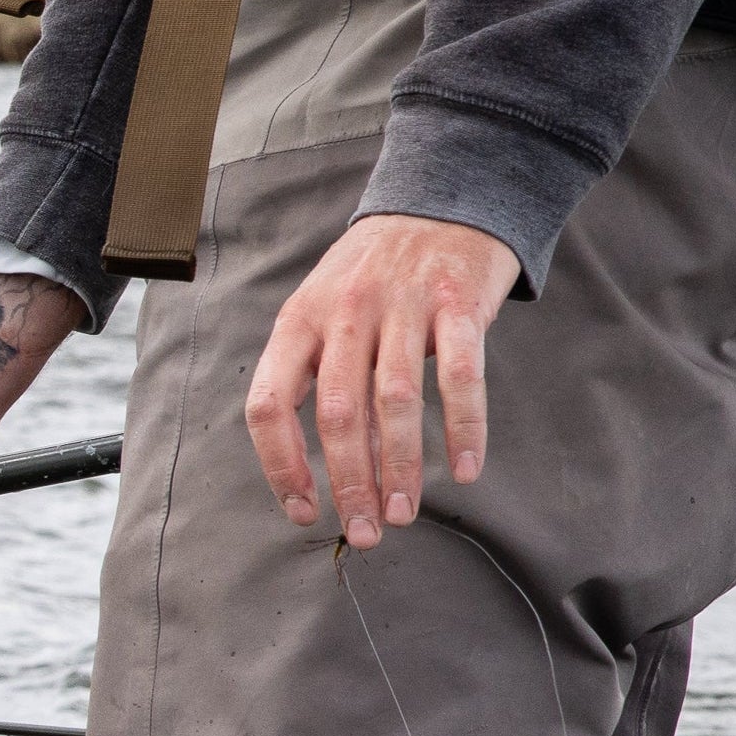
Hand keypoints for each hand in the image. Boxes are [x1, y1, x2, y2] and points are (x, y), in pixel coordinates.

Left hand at [245, 212, 519, 546]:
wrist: (441, 202)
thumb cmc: (373, 276)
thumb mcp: (325, 312)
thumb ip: (322, 379)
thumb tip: (335, 469)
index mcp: (298, 321)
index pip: (269, 403)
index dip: (280, 465)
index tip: (303, 511)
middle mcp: (344, 312)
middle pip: (337, 414)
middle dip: (348, 483)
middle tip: (364, 532)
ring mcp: (402, 305)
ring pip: (395, 401)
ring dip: (401, 467)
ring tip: (405, 512)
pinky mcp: (458, 303)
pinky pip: (461, 376)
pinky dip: (465, 428)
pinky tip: (466, 469)